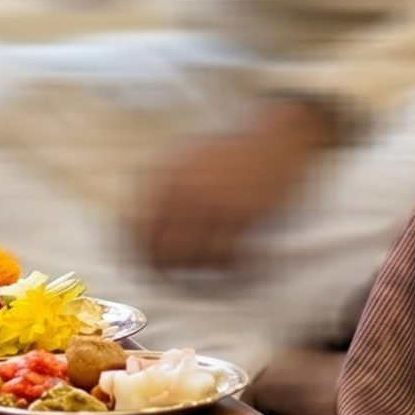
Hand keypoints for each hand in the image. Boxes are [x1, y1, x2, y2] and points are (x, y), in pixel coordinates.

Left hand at [134, 97, 335, 275]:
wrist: (278, 135)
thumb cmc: (236, 152)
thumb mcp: (190, 161)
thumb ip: (165, 190)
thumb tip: (144, 230)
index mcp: (162, 177)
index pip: (136, 233)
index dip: (142, 257)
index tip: (154, 269)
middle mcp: (180, 191)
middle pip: (160, 252)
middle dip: (169, 272)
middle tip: (183, 279)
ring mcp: (209, 203)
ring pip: (190, 259)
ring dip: (199, 271)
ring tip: (211, 270)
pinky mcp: (239, 213)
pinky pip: (222, 255)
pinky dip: (227, 265)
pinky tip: (235, 261)